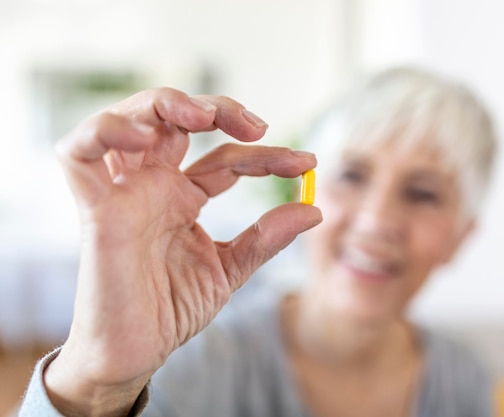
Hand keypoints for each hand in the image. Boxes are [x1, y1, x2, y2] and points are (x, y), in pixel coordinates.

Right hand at [44, 88, 321, 415]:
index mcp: (183, 197)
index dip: (267, 155)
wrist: (136, 354)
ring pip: (126, 119)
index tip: (307, 164)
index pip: (227, 158)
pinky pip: (78, 154)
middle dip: (215, 109)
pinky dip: (106, 132)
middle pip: (174, 119)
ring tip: (203, 118)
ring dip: (164, 104)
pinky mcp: (95, 210)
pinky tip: (145, 139)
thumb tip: (314, 210)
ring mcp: (123, 193)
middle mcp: (153, 186)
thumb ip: (266, 237)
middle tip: (257, 125)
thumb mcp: (230, 268)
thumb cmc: (172, 309)